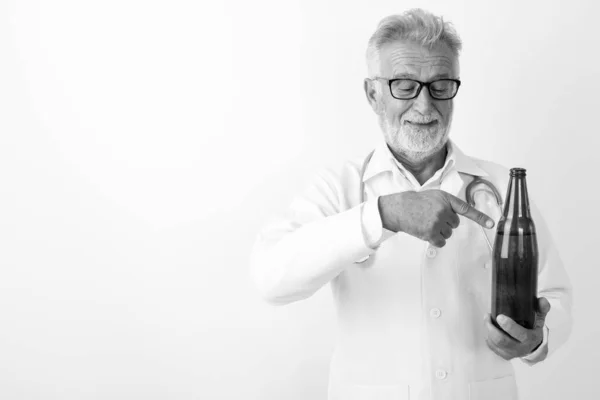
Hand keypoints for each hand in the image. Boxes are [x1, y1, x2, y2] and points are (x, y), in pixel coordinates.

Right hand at [378, 189, 494, 247]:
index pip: (466, 209)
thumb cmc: (416, 202)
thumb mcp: (434, 196)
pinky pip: (441, 242)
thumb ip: (447, 204)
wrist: (399, 208)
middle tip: (431, 217)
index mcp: (446, 199)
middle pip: (454, 224)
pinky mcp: (430, 232)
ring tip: (426, 223)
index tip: (491, 224)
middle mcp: (443, 210)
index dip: (480, 217)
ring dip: (439, 232)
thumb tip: (455, 218)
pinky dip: (436, 240)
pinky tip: (426, 232)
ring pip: (448, 234)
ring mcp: (437, 222)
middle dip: (445, 223)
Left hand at [484, 297, 550, 360]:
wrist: (533, 347)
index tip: (500, 316)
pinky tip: (489, 328)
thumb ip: (541, 309)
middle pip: (502, 340)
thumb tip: (542, 300)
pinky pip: (492, 346)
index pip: (520, 334)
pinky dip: (488, 336)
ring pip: (495, 343)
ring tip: (487, 319)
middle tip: (487, 316)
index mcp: (530, 339)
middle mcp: (520, 348)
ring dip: (488, 330)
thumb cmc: (534, 330)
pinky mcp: (504, 355)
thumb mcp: (540, 320)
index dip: (509, 326)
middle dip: (491, 327)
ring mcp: (511, 353)